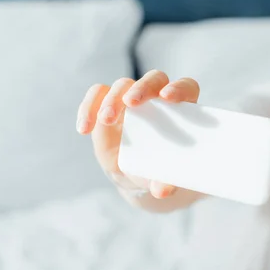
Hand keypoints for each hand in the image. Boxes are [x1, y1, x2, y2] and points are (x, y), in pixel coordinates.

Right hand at [76, 69, 199, 198]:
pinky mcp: (108, 103)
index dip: (179, 88)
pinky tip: (84, 129)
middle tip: (130, 103)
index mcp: (182, 109)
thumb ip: (165, 181)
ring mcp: (132, 98)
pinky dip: (87, 108)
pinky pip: (96, 95)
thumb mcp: (163, 177)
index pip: (186, 87)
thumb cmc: (160, 170)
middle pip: (154, 79)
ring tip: (105, 120)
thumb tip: (162, 190)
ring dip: (112, 100)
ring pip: (123, 85)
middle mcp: (157, 97)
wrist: (140, 174)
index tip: (168, 98)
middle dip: (142, 88)